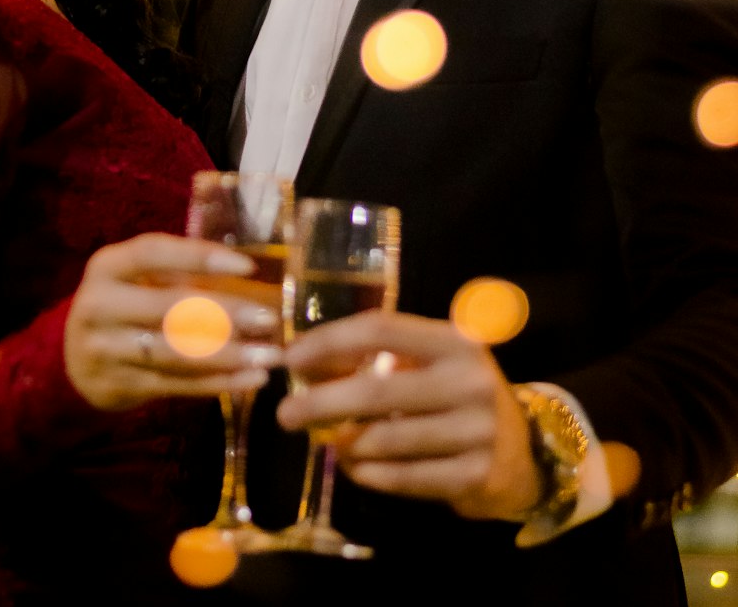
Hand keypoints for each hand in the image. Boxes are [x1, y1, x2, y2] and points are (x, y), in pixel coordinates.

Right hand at [63, 232, 282, 410]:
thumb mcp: (133, 278)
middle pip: (168, 307)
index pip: (153, 253)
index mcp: (107, 266)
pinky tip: (250, 380)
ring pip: (175, 353)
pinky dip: (217, 384)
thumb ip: (176, 273)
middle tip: (268, 320)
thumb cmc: (122, 305)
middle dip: (224, 314)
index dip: (199, 257)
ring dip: (228, 356)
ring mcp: (105, 349)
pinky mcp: (118, 386)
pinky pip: (176, 385)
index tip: (247, 267)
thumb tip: (249, 275)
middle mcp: (99, 305)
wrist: (69, 360)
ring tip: (269, 357)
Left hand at [278, 309, 540, 520]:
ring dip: (346, 444)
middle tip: (284, 414)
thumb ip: (381, 358)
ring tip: (328, 442)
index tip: (291, 358)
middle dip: (322, 402)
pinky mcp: (476, 476)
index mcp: (455, 340)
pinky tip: (355, 467)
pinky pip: (405, 478)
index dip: (331, 341)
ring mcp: (476, 431)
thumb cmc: (458, 396)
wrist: (524, 453)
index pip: (381, 330)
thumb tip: (306, 364)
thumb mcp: (431, 363)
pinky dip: (370, 474)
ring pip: (386, 440)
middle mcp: (469, 380)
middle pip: (378, 390)